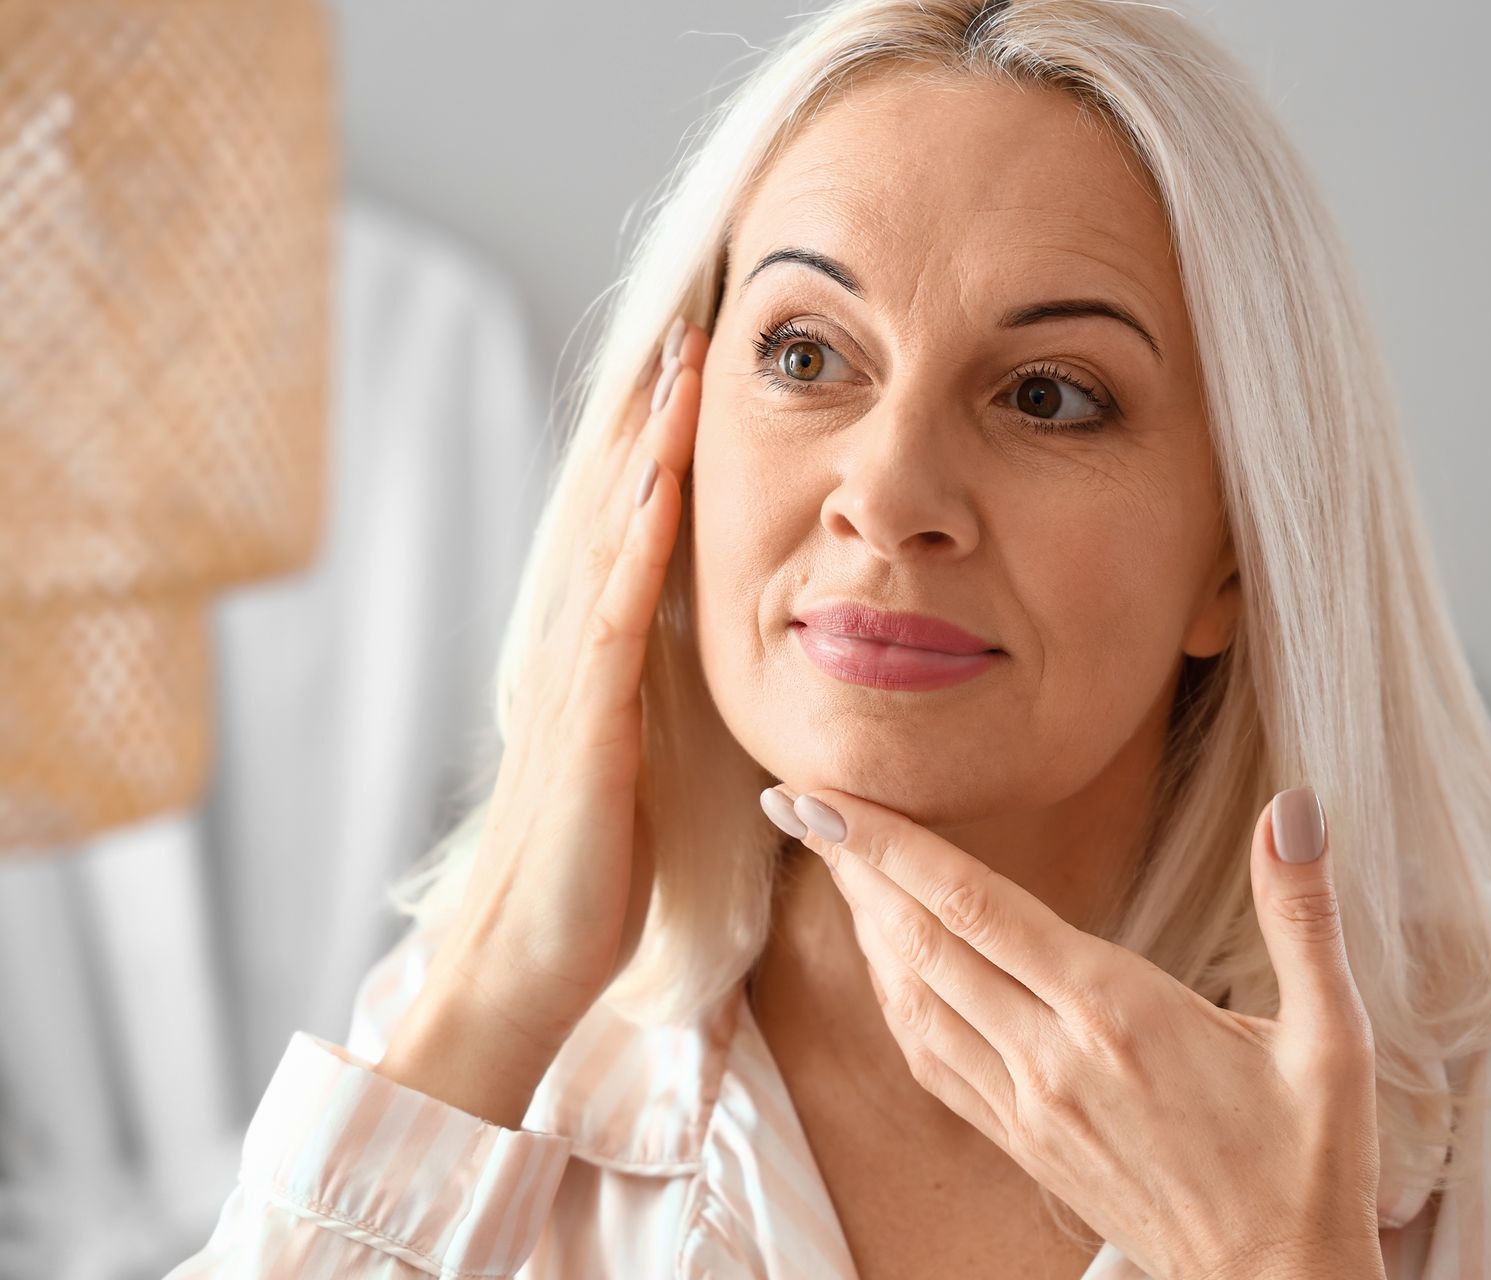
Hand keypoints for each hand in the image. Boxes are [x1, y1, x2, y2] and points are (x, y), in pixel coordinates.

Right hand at [398, 317, 705, 1074]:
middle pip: (612, 504)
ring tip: (680, 363)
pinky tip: (659, 487)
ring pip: (610, 537)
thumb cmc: (594, 874)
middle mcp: (578, 647)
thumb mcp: (642, 761)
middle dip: (649, 414)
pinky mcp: (587, 726)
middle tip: (690, 320)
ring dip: (645, 449)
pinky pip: (616, 620)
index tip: (700, 369)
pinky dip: (635, 549)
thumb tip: (709, 650)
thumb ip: (663, 696)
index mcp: (597, 655)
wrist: (528, 961)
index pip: (630, 526)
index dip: (659, 445)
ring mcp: (576, 680)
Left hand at [760, 783, 1387, 1279]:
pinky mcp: (1022, 1144)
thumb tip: (1298, 803)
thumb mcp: (1332, 1036)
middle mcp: (1050, 1058)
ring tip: (837, 863)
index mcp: (1115, 1014)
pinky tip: (890, 966)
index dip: (890, 845)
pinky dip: (896, 998)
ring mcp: (1027, 1107)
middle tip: (802, 803)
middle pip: (922, 943)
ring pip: (914, 1001)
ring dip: (867, 927)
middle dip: (855, 867)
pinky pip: (933, 1059)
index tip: (825, 796)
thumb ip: (1303, 913)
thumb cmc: (1310, 1164)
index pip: (974, 906)